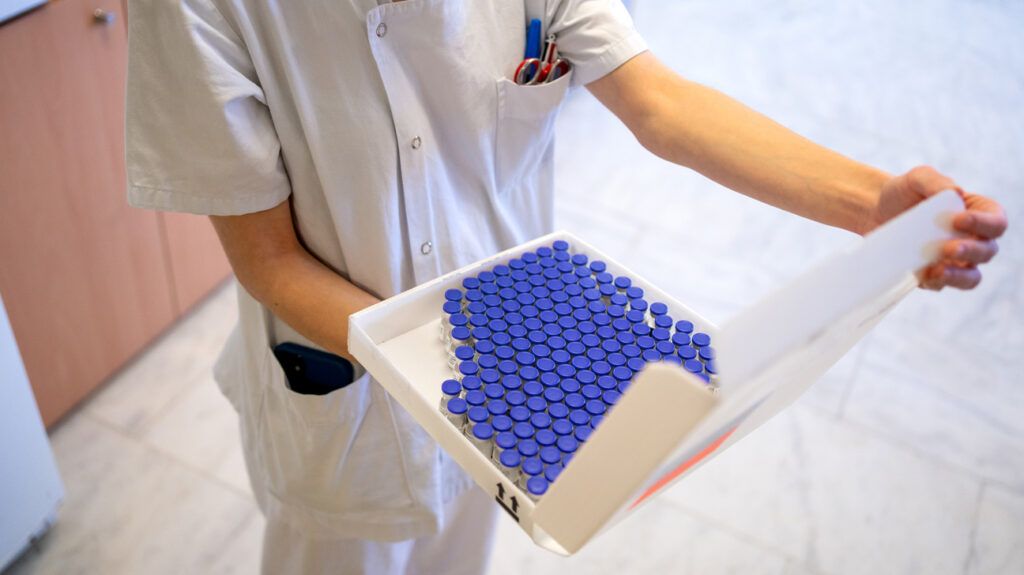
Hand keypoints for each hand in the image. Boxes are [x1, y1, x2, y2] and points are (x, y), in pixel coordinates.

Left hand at [868, 166, 1007, 289]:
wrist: (875, 211)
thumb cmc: (904, 192)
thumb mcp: (917, 178)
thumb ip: (936, 181)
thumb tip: (956, 192)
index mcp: (978, 214)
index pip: (996, 223)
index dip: (984, 224)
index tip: (958, 219)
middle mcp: (972, 240)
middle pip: (987, 252)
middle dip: (970, 251)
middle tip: (948, 247)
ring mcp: (954, 261)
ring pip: (971, 277)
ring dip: (958, 275)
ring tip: (938, 269)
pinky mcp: (932, 275)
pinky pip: (941, 285)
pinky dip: (934, 282)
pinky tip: (922, 275)